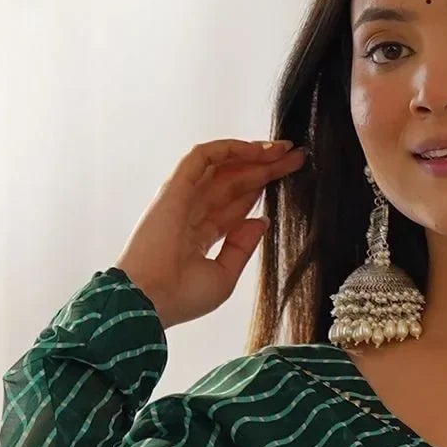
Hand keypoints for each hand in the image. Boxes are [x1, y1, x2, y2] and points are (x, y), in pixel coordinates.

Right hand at [116, 138, 306, 328]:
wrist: (150, 298)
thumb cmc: (180, 297)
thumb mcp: (224, 277)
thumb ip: (242, 248)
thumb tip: (261, 221)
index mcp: (201, 235)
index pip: (235, 204)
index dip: (260, 189)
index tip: (288, 180)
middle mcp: (192, 212)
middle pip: (233, 182)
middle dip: (264, 168)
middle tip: (295, 157)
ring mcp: (183, 197)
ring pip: (222, 166)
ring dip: (252, 155)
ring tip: (283, 150)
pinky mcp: (176, 186)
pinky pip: (203, 156)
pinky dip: (228, 148)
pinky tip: (256, 149)